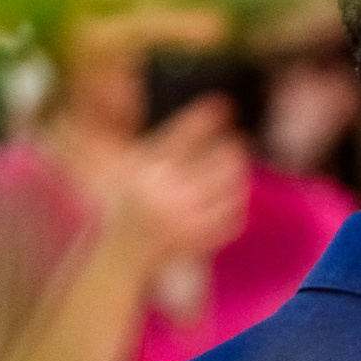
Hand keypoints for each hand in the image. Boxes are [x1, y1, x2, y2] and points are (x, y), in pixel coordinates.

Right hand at [104, 96, 250, 272]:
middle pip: (215, 164)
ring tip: (238, 165)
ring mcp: (183, 220)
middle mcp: (164, 194)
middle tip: (239, 141)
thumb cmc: (129, 204)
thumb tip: (196, 113)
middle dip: (231, 149)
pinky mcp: (196, 240)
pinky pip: (229, 217)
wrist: (122, 256)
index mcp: (145, 173)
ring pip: (228, 190)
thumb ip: (161, 145)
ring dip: (237, 175)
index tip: (224, 103)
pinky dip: (234, 204)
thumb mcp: (133, 170)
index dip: (203, 119)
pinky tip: (233, 194)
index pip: (180, 137)